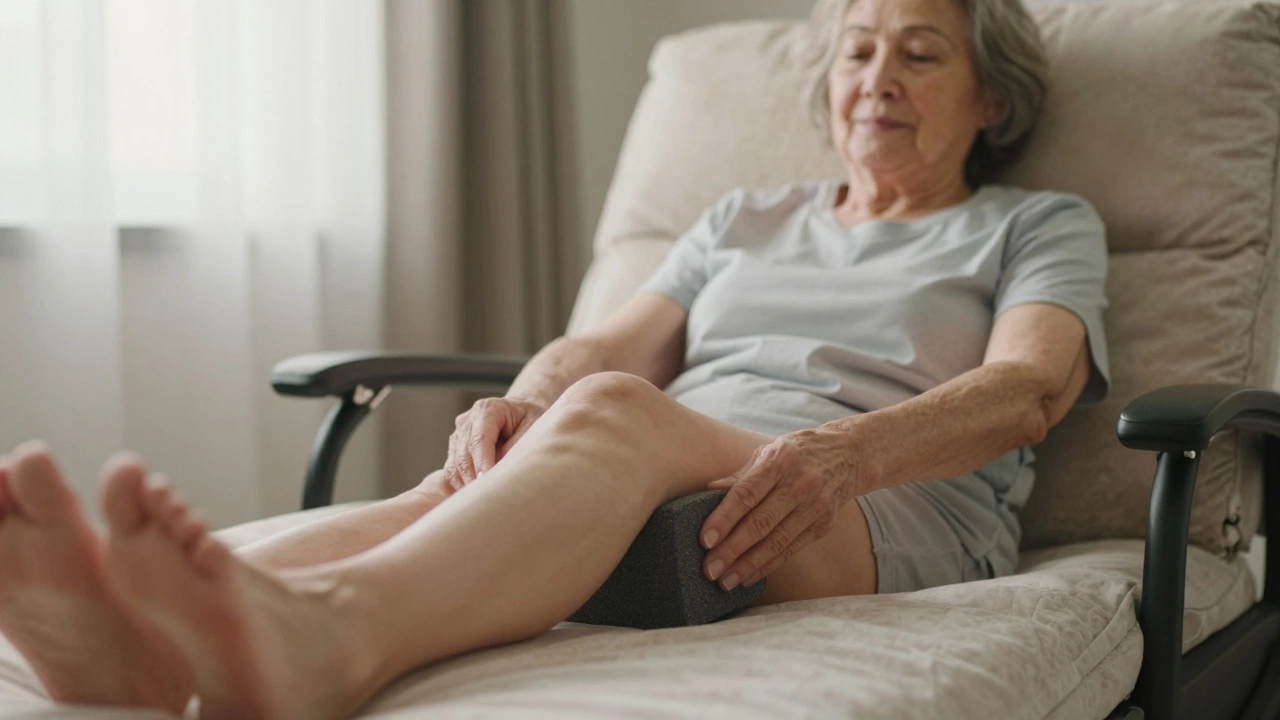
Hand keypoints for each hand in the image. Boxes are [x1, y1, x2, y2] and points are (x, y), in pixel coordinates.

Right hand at [444, 396, 547, 491]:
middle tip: (485, 499)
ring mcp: (458, 434)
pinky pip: (452, 471)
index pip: (479, 440)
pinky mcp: (455, 448)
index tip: (487, 482)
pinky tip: (472, 498)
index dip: (482, 463)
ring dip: (465, 485)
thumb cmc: (529, 417)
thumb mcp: (532, 425)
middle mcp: (468, 421)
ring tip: (480, 501)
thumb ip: (517, 445)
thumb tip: (500, 469)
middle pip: (464, 455)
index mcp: (487, 410)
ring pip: (454, 465)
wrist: (521, 411)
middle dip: (473, 479)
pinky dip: (460, 485)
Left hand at [699, 428, 863, 590]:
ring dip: (748, 564)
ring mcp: (815, 506)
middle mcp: (800, 484)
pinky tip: (748, 576)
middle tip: (709, 569)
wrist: (849, 453)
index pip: (747, 493)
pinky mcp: (823, 525)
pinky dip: (768, 565)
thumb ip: (741, 475)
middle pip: (761, 522)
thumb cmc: (798, 453)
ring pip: (777, 541)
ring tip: (725, 581)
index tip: (705, 539)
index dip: (724, 518)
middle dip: (732, 549)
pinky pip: (791, 549)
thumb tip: (708, 492)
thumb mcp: (769, 452)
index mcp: (780, 460)